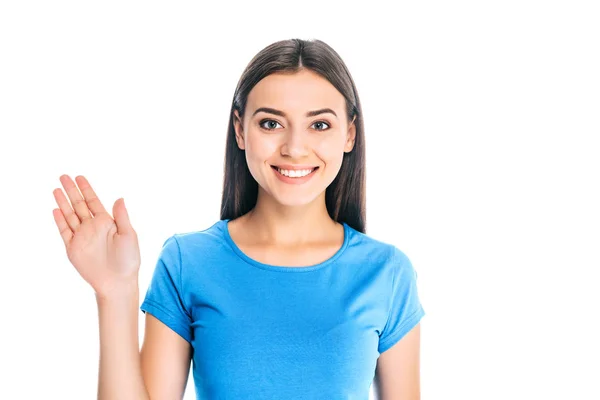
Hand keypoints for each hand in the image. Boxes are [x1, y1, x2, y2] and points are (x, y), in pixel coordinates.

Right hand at [52, 175, 140, 298]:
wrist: (117, 282)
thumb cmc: (128, 259)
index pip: (93, 202)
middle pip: (79, 205)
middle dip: (71, 191)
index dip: (86, 189)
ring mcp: (82, 237)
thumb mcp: (128, 235)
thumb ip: (121, 217)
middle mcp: (92, 228)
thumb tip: (119, 198)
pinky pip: (64, 232)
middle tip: (63, 176)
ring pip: (70, 216)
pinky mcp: (73, 249)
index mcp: (106, 222)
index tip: (79, 177)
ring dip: (63, 203)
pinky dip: (60, 221)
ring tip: (56, 189)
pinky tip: (56, 209)